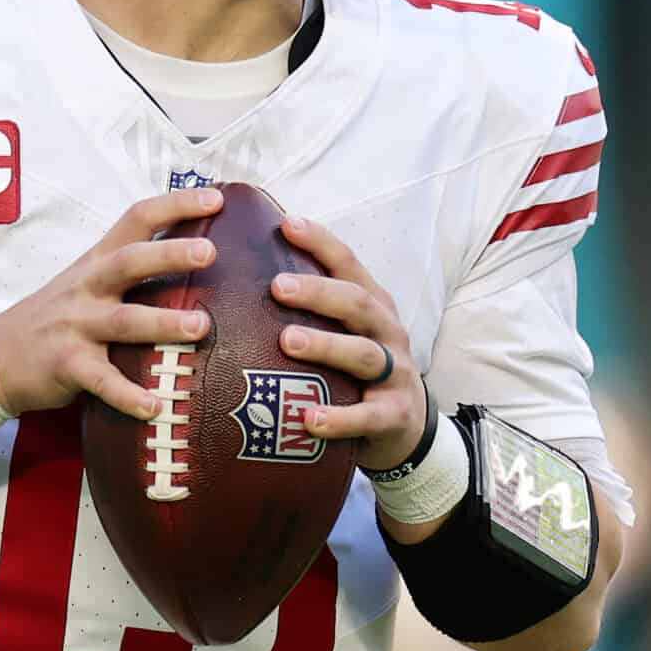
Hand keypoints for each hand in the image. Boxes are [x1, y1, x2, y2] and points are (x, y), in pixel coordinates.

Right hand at [0, 187, 219, 418]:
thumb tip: (194, 254)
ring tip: (200, 326)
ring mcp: (76, 327)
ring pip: (123, 321)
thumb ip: (129, 268)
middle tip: (209, 252)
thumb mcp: (86, 281)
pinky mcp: (67, 366)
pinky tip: (154, 406)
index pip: (136, 220)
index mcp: (97, 262)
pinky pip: (102, 381)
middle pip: (128, 263)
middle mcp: (88, 288)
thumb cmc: (57, 316)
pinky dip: (128, 394)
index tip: (213, 198)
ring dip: (163, 322)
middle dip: (168, 255)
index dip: (174, 205)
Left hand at [273, 215, 426, 470]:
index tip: (287, 224)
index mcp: (372, 306)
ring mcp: (395, 373)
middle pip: (357, 304)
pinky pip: (368, 416)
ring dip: (325, 345)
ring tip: (287, 341)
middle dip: (319, 292)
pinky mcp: (395, 415)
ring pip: (362, 355)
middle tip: (277, 286)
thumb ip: (312, 310)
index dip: (321, 243)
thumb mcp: (347, 332)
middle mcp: (387, 332)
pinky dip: (339, 418)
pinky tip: (309, 419)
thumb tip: (242, 281)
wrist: (408, 426)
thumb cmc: (359, 370)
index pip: (349, 265)